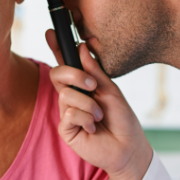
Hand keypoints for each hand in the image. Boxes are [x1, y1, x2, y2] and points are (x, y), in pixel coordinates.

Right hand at [46, 30, 152, 179]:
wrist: (128, 147)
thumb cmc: (122, 119)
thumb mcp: (111, 91)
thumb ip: (95, 72)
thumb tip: (82, 47)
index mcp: (82, 85)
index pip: (65, 64)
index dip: (57, 48)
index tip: (51, 32)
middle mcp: (71, 97)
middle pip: (57, 74)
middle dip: (74, 75)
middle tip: (93, 86)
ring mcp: (67, 112)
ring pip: (66, 95)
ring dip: (88, 105)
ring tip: (100, 116)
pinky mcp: (66, 129)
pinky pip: (69, 114)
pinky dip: (86, 119)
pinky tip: (94, 128)